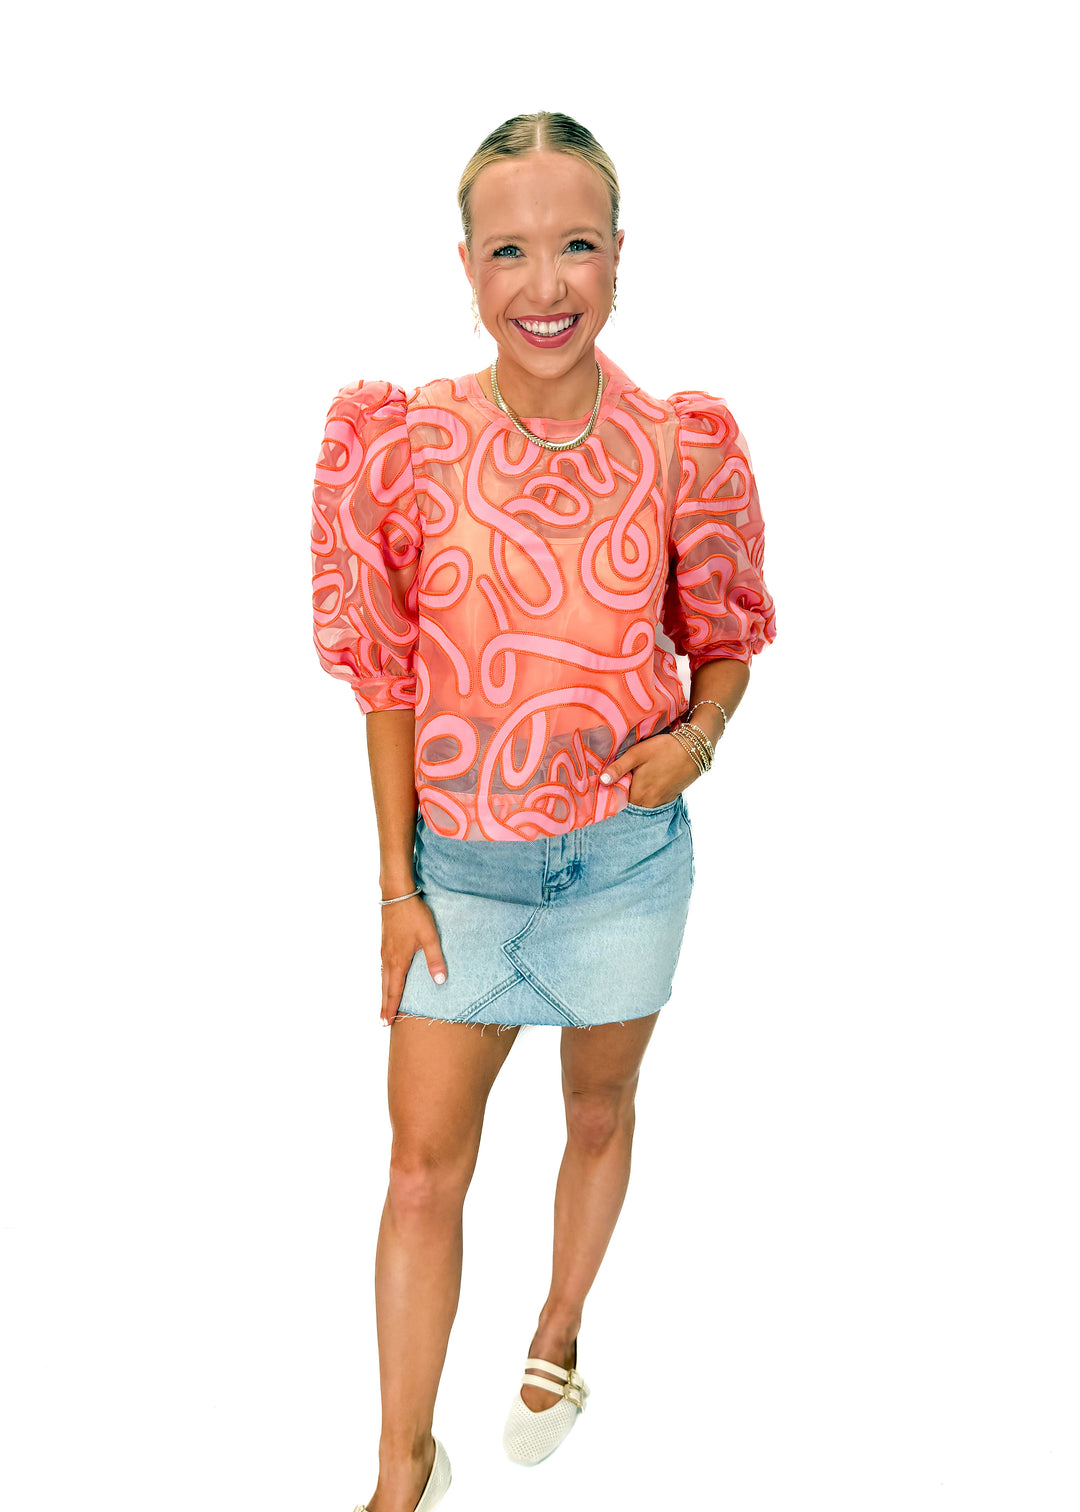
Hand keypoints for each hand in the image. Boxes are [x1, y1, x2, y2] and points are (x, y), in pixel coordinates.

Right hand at [379, 894, 447, 1025]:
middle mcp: (388, 959)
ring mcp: (384, 950)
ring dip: (383, 993)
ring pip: (383, 978)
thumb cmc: (414, 915)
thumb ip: (435, 959)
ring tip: (384, 1005)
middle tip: (382, 1022)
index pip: (394, 991)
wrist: (396, 894)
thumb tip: (440, 981)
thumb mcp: (430, 937)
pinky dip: (384, 980)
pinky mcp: (385, 943)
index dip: (391, 1008)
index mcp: (398, 961)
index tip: (387, 1023)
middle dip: (384, 1005)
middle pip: (385, 988)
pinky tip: (387, 979)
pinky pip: (383, 967)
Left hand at [599, 731, 699, 808]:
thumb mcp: (637, 754)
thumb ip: (618, 768)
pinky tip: (651, 780)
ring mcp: (661, 802)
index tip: (611, 784)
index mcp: (639, 794)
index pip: (619, 802)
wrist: (694, 750)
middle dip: (625, 794)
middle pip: (631, 803)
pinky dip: (650, 793)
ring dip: (638, 794)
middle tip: (623, 779)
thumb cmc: (664, 749)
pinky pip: (654, 800)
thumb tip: (601, 781)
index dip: (614, 793)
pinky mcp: (670, 797)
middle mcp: (649, 803)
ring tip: (637, 778)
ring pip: (643, 802)